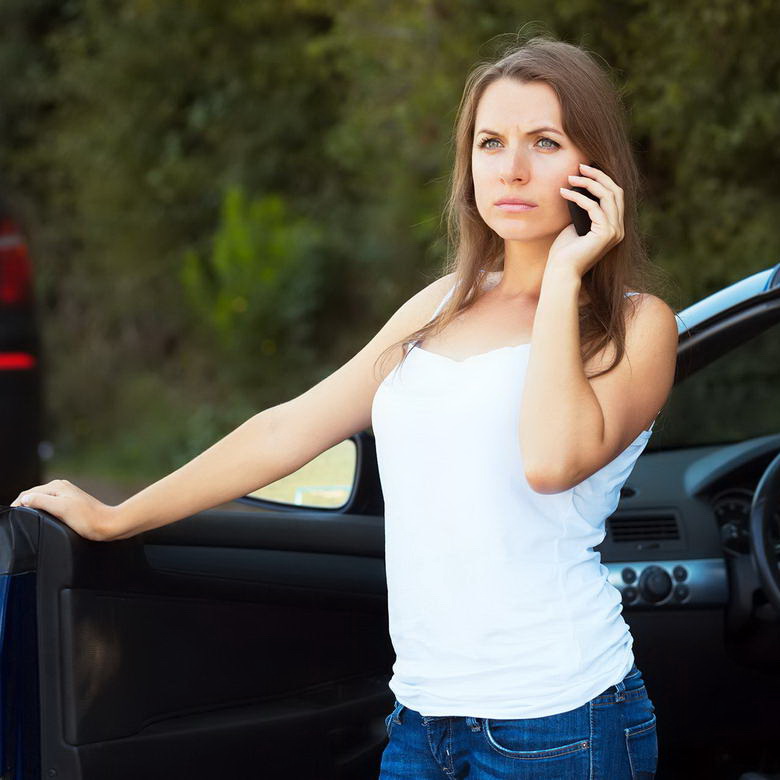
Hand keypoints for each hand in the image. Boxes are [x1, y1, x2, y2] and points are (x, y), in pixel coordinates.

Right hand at [9, 479, 114, 540]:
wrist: (107, 525)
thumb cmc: (88, 519)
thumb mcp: (61, 509)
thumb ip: (41, 501)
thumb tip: (25, 499)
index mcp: (57, 486)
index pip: (28, 493)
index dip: (18, 504)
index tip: (13, 515)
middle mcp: (61, 487)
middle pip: (34, 495)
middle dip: (24, 505)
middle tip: (16, 518)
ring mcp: (66, 495)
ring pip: (42, 500)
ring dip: (33, 507)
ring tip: (26, 518)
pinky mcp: (71, 503)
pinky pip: (50, 505)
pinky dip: (43, 510)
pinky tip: (42, 518)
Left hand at [547, 162, 624, 278]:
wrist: (561, 272)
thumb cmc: (564, 252)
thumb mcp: (576, 225)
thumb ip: (584, 211)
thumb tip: (580, 191)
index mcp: (614, 227)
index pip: (615, 196)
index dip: (603, 179)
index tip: (585, 169)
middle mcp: (619, 229)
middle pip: (616, 191)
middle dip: (599, 175)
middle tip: (581, 166)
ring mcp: (615, 231)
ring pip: (608, 196)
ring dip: (588, 183)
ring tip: (570, 177)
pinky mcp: (605, 234)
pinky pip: (594, 207)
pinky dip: (578, 197)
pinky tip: (564, 193)